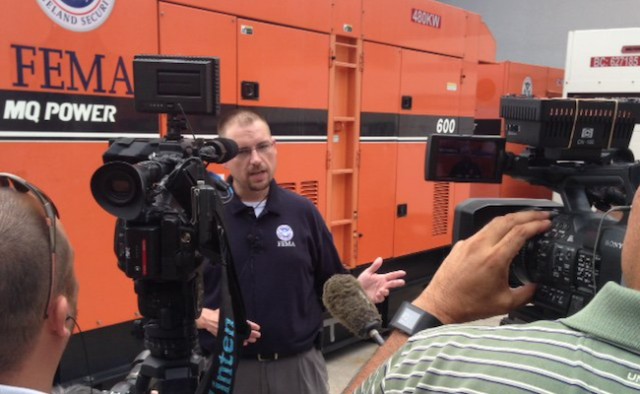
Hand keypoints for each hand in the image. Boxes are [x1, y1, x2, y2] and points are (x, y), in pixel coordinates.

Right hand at [196, 307, 261, 345]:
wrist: (207, 320)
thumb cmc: (216, 314)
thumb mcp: (227, 310)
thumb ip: (234, 312)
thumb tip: (239, 311)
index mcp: (234, 320)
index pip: (245, 323)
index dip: (252, 326)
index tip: (258, 327)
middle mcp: (232, 327)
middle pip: (244, 331)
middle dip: (251, 334)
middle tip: (258, 335)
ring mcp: (229, 333)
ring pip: (240, 336)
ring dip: (247, 338)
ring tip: (253, 340)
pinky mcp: (225, 336)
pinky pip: (234, 339)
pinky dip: (240, 341)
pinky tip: (244, 343)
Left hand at [357, 257, 406, 302]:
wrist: (355, 290)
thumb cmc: (361, 282)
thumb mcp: (367, 273)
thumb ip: (374, 266)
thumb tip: (380, 258)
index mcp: (381, 278)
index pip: (391, 275)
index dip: (397, 274)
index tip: (403, 273)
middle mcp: (382, 285)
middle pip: (392, 284)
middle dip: (397, 283)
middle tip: (402, 282)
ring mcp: (380, 292)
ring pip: (387, 292)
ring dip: (386, 291)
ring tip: (383, 290)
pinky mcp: (376, 298)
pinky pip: (381, 298)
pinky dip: (380, 296)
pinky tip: (378, 294)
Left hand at [415, 210, 551, 323]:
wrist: (441, 304)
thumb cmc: (468, 305)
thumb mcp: (505, 303)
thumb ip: (526, 294)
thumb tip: (537, 287)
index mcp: (494, 258)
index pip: (519, 232)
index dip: (536, 225)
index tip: (547, 223)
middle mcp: (480, 246)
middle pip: (508, 220)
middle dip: (528, 214)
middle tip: (542, 215)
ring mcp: (468, 243)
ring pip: (493, 222)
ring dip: (512, 218)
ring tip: (526, 219)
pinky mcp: (460, 245)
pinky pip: (481, 231)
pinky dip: (496, 228)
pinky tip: (502, 233)